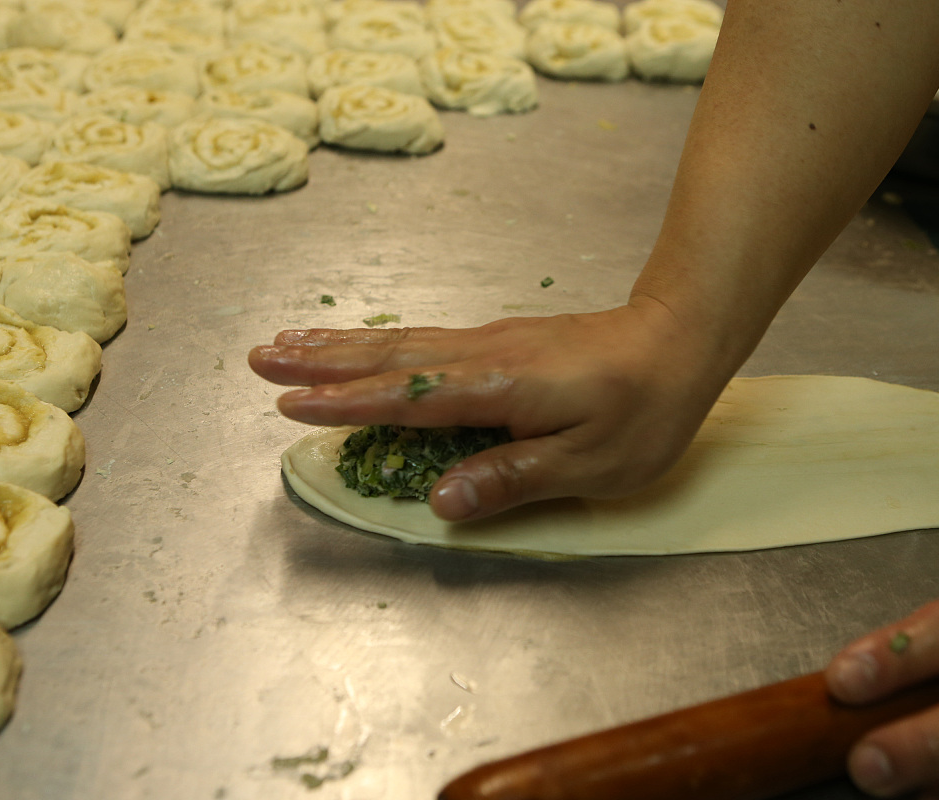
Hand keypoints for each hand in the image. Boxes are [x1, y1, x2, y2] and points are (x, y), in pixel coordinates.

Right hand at [248, 297, 733, 520]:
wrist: (678, 338)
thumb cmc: (646, 408)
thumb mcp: (591, 464)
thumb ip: (513, 479)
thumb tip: (441, 503)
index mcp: (501, 388)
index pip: (410, 397)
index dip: (348, 403)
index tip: (290, 402)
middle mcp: (484, 355)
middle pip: (389, 357)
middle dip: (320, 361)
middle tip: (259, 356)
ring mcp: (489, 341)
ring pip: (401, 341)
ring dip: (340, 345)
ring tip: (287, 342)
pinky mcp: (498, 340)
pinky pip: (424, 339)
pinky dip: (380, 342)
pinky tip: (364, 348)